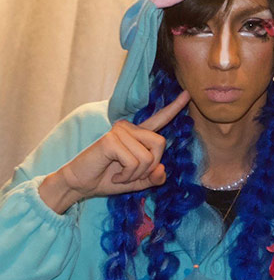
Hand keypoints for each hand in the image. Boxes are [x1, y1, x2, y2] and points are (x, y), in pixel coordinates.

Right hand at [40, 91, 189, 212]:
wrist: (80, 185)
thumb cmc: (106, 179)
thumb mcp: (137, 181)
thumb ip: (153, 177)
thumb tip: (162, 169)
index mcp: (137, 134)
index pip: (159, 119)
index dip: (174, 107)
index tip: (188, 94)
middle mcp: (129, 128)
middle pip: (160, 143)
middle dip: (151, 166)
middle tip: (133, 174)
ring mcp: (119, 132)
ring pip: (148, 157)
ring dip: (136, 174)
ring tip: (120, 174)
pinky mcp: (110, 140)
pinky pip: (134, 162)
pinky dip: (127, 175)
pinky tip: (114, 174)